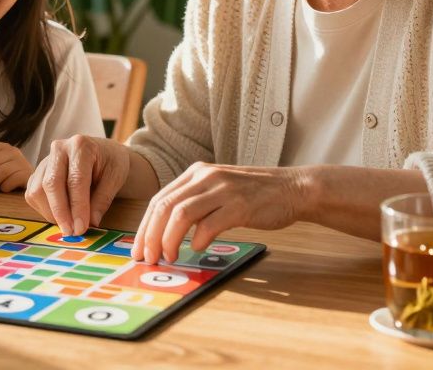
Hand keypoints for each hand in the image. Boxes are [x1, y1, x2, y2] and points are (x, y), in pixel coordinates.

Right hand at [25, 135, 129, 235]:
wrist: (103, 152)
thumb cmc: (110, 163)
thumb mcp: (115, 178)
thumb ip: (102, 200)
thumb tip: (90, 223)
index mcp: (81, 146)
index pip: (75, 180)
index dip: (77, 207)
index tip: (81, 228)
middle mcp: (59, 149)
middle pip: (51, 183)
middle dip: (60, 212)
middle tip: (71, 232)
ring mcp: (45, 159)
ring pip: (38, 190)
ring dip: (51, 212)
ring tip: (69, 223)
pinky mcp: (37, 172)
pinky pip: (33, 194)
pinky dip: (45, 209)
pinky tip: (60, 215)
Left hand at [133, 163, 305, 264]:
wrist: (293, 188)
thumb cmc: (254, 195)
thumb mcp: (218, 191)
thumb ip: (194, 205)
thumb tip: (166, 234)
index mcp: (196, 173)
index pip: (159, 200)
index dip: (144, 227)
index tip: (139, 250)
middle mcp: (206, 177)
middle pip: (165, 207)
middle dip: (150, 236)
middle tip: (148, 259)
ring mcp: (223, 189)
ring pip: (181, 213)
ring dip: (169, 239)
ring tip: (168, 257)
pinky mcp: (240, 204)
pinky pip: (210, 223)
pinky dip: (199, 238)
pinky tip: (196, 248)